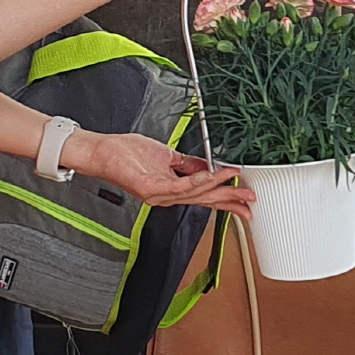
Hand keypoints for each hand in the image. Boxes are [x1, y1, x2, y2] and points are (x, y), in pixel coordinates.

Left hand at [65, 132, 254, 215]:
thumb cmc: (128, 154)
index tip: (246, 200)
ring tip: (235, 180)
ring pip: (196, 194)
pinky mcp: (150, 189)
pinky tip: (210, 176)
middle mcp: (168, 197)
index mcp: (173, 190)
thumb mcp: (167, 156)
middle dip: (230, 200)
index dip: (227, 199)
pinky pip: (179, 186)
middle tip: (250, 202)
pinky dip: (197, 181)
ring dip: (218, 187)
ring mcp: (159, 195)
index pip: (206, 197)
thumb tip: (209, 166)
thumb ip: (188, 164)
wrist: (104, 152)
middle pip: (206, 200)